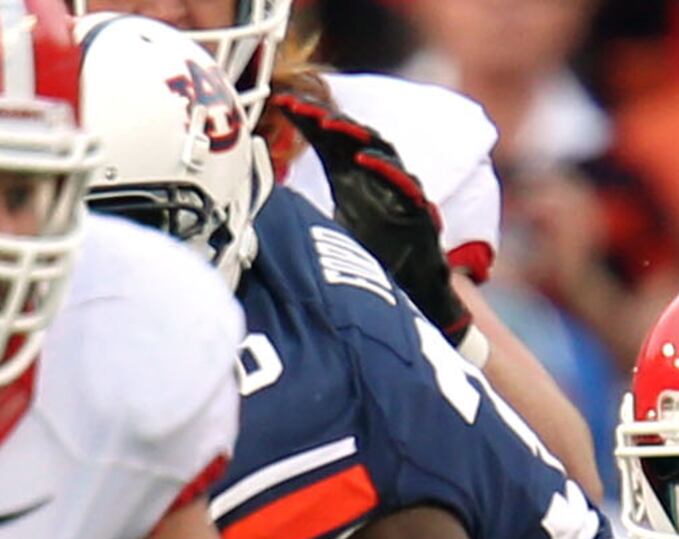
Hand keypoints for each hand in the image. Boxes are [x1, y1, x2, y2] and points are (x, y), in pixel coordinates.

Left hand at [269, 88, 466, 338]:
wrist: (414, 295)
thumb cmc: (373, 257)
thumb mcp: (327, 227)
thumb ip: (303, 210)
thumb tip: (259, 204)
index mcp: (352, 176)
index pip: (330, 138)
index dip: (308, 119)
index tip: (282, 104)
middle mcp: (376, 176)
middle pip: (352, 135)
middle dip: (326, 118)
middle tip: (300, 107)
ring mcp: (399, 189)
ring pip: (379, 149)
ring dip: (352, 134)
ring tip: (327, 123)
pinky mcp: (419, 209)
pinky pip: (404, 182)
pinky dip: (384, 169)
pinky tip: (362, 160)